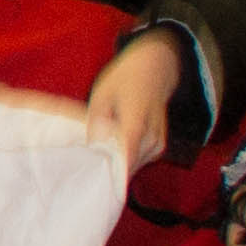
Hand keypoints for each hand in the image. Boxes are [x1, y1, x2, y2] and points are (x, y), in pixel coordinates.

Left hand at [84, 32, 183, 171]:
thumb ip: (97, 122)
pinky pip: (137, 161)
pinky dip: (124, 157)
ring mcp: (157, 144)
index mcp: (137, 121)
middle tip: (87, 162)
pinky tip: (114, 145)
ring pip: (132, 166)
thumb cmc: (124, 80)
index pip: (126, 156)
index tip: (92, 175)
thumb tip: (92, 146)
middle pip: (127, 166)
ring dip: (116, 162)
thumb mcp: (101, 95)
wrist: (154, 71)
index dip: (108, 170)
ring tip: (100, 149)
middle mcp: (151, 136)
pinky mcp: (158, 148)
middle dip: (107, 167)